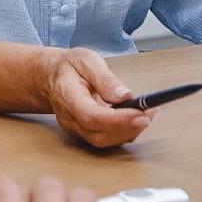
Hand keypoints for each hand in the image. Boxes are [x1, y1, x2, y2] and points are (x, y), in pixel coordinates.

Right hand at [37, 47, 154, 147]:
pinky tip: (137, 117)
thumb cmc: (68, 67)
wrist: (51, 76)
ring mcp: (75, 128)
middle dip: (128, 128)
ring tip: (148, 113)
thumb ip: (105, 78)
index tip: (141, 113)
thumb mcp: (86, 60)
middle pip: (99, 134)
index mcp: (66, 96)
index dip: (118, 119)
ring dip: (129, 131)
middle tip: (150, 113)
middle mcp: (69, 118)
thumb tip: (125, 96)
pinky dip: (125, 131)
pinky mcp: (85, 132)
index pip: (91, 116)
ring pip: (104, 140)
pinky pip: (106, 138)